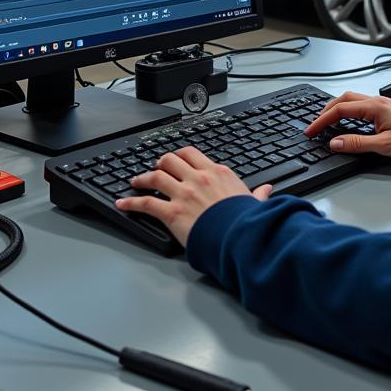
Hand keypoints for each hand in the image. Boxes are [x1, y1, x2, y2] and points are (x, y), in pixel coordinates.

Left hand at [115, 147, 272, 246]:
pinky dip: (131, 202)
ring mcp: (183, 193)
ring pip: (155, 176)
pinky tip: (123, 203)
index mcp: (216, 173)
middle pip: (170, 160)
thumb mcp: (254, 202)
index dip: (179, 155)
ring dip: (142, 178)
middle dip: (159, 162)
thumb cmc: (246, 221)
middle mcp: (197, 178)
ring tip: (135, 182)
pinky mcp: (172, 212)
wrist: (240, 236)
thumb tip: (267, 190)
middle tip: (154, 168)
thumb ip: (257, 194)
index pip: (192, 154)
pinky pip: (146, 202)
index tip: (175, 159)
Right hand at [305, 91, 390, 160]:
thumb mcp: (384, 146)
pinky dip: (346, 110)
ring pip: (350, 99)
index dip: (322, 121)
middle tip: (314, 125)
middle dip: (325, 111)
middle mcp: (375, 101)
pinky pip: (359, 104)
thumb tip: (335, 143)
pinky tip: (346, 120)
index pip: (339, 110)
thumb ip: (358, 144)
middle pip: (342, 99)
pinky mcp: (384, 108)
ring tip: (325, 121)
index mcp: (373, 107)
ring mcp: (380, 103)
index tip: (311, 131)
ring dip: (335, 108)